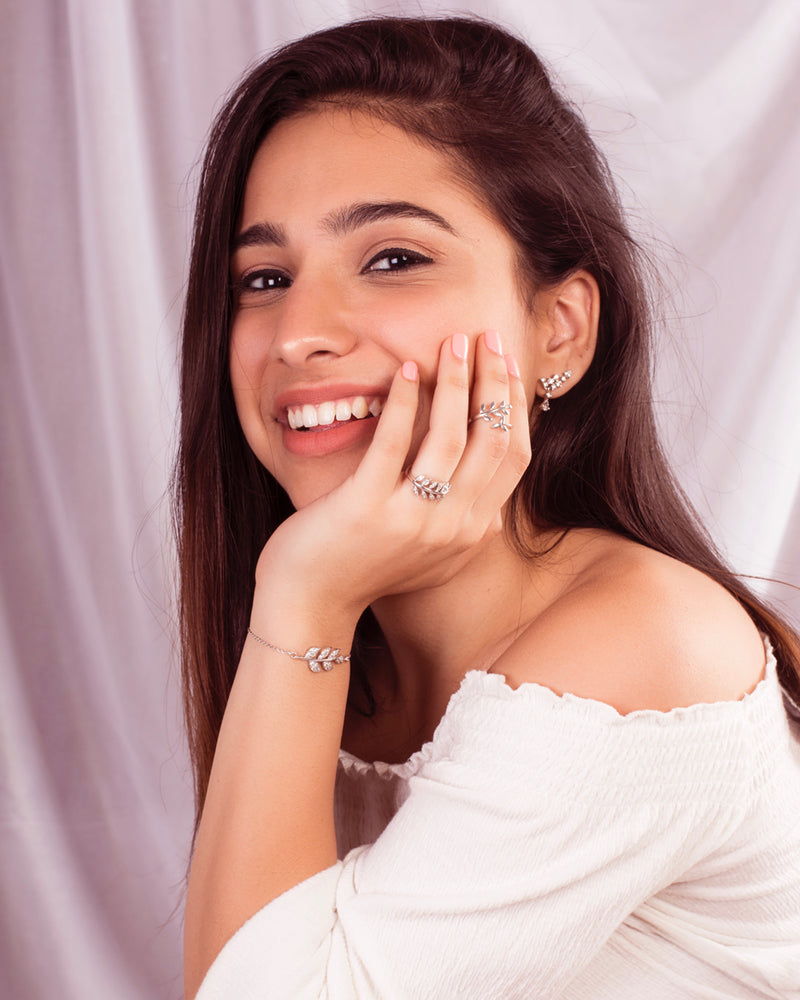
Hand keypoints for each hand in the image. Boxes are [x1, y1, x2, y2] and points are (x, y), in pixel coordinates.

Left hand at [253, 330, 530, 626]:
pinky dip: (403, 401)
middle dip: (495, 382)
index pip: (514, 458)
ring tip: (453, 343)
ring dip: (458, 381)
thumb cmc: (365, 569)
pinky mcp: (368, 508)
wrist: (311, 605)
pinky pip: (395, 443)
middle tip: (488, 339)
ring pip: (453, 437)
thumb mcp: (432, 558)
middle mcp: (452, 528)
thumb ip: (464, 529)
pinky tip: (405, 368)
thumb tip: (495, 510)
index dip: (516, 407)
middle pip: (492, 440)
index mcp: (472, 533)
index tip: (509, 367)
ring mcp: (412, 520)